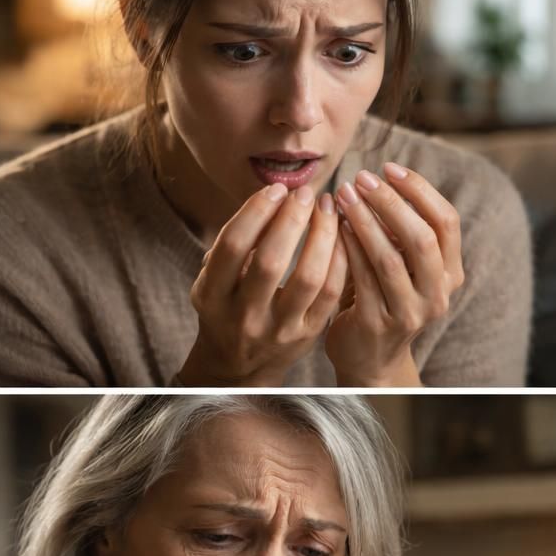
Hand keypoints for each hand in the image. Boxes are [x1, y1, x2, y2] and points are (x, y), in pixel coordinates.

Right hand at [180, 183, 346, 385]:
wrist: (239, 365)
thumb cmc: (228, 307)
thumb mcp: (214, 281)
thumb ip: (233, 246)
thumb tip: (272, 199)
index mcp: (213, 296)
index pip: (233, 246)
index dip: (256, 212)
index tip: (275, 189)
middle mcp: (245, 315)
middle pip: (270, 260)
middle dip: (291, 220)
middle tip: (304, 192)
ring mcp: (280, 328)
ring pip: (309, 277)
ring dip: (322, 235)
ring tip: (328, 208)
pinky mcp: (309, 334)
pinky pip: (331, 292)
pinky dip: (340, 259)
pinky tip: (342, 234)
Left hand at [326, 165, 463, 386]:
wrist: (371, 358)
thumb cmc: (384, 297)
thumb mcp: (406, 266)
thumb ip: (404, 232)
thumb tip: (383, 178)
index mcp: (451, 274)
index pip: (447, 222)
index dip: (420, 190)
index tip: (390, 168)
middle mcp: (438, 295)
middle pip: (423, 238)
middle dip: (391, 202)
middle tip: (362, 178)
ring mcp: (410, 313)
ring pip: (391, 258)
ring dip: (365, 220)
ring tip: (343, 194)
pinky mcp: (378, 323)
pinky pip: (362, 278)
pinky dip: (349, 247)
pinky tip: (335, 225)